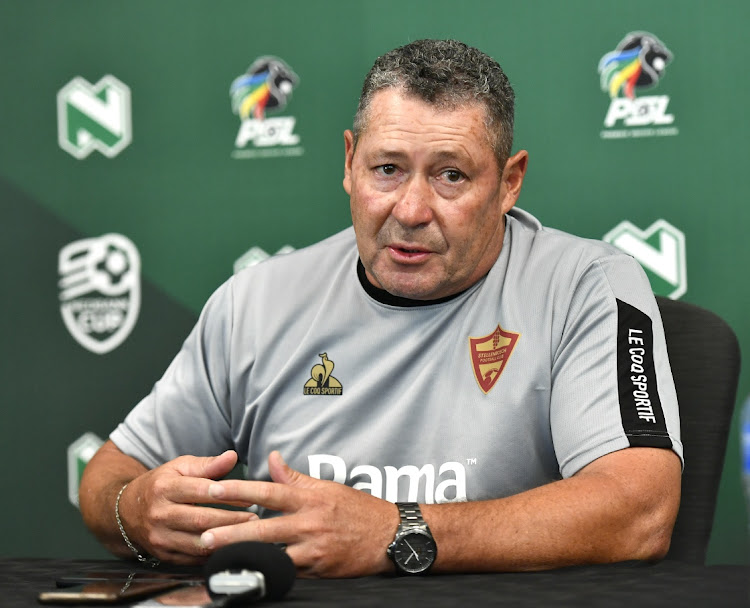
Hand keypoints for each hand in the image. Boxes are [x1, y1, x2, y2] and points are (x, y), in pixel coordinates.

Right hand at [119, 450, 256, 564]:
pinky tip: (230, 548)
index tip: (248, 497)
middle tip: (254, 519)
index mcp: (165, 488)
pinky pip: (192, 558)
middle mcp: (160, 514)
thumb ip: (208, 464)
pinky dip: (213, 554)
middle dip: (230, 520)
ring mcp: (160, 537)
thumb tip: (232, 456)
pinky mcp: (163, 555)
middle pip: (200, 519)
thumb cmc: (161, 484)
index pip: (199, 491)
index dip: (224, 494)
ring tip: (248, 535)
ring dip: (225, 540)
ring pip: (197, 542)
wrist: (126, 511)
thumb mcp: (180, 467)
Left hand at [199, 451, 398, 577]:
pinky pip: (288, 573)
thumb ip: (294, 477)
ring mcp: (313, 548)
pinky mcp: (318, 570)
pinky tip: (250, 576)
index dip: (240, 490)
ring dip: (244, 558)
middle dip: (231, 533)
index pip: (268, 490)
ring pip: (272, 555)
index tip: (215, 490)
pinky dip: (268, 574)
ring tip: (219, 562)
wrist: (389, 536)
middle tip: (205, 537)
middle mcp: (309, 522)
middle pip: (263, 528)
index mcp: (309, 498)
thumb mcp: (326, 487)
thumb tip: (271, 458)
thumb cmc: (357, 509)